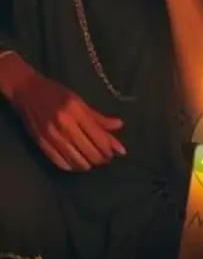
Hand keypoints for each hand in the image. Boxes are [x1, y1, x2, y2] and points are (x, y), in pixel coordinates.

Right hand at [8, 62, 125, 171]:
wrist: (27, 91)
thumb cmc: (56, 93)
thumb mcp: (79, 100)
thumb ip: (98, 116)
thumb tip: (119, 126)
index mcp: (76, 110)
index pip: (98, 135)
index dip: (109, 147)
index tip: (116, 151)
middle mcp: (65, 125)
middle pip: (89, 151)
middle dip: (101, 158)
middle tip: (106, 158)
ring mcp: (52, 137)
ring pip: (76, 160)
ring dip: (89, 164)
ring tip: (94, 161)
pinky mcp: (42, 145)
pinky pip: (61, 163)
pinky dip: (73, 167)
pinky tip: (78, 163)